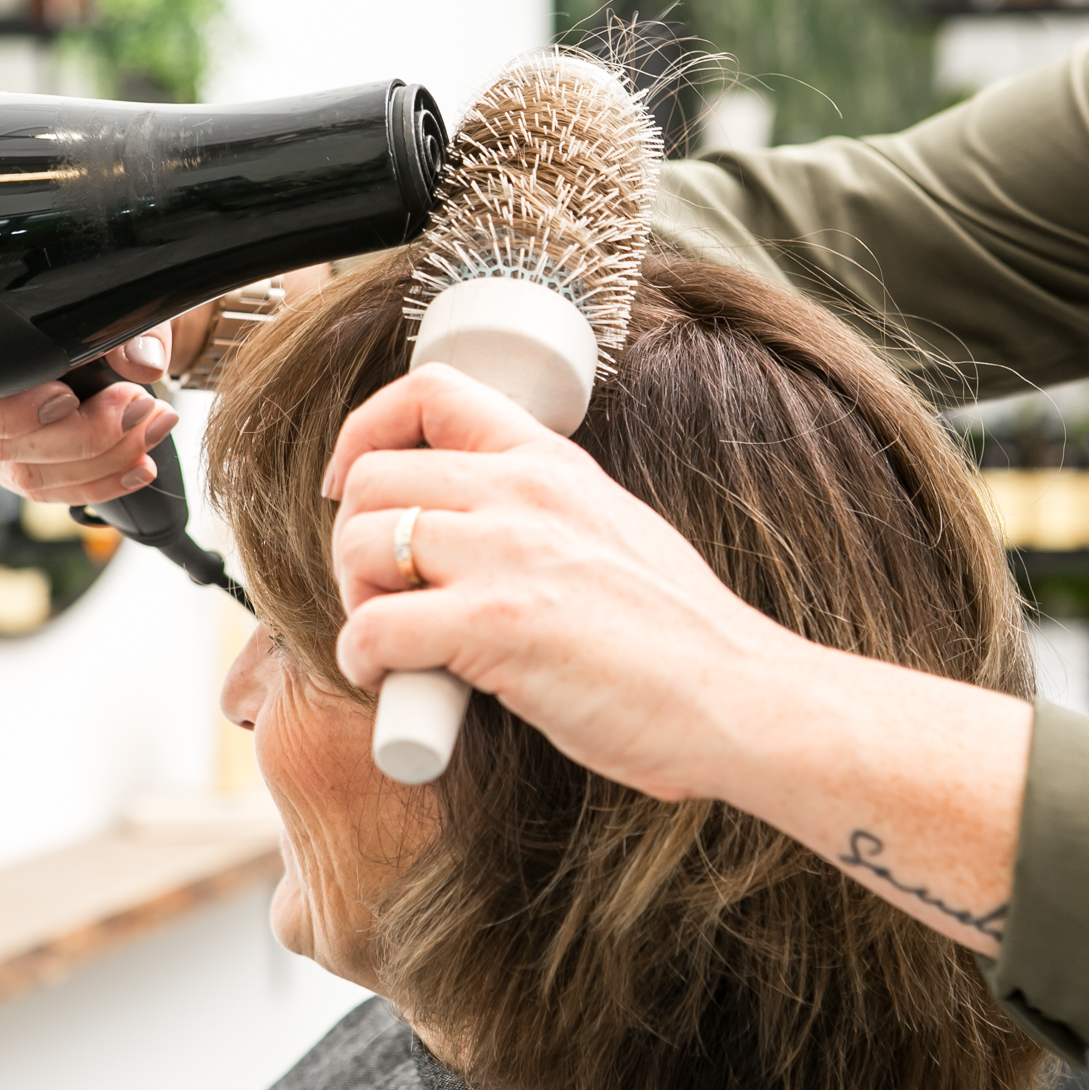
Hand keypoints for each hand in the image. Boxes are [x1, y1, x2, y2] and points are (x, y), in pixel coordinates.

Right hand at [0, 321, 186, 506]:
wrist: (113, 347)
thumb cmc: (102, 324)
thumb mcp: (121, 314)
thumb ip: (134, 332)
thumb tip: (145, 363)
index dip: (16, 408)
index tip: (69, 399)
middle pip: (2, 445)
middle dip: (83, 435)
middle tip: (139, 408)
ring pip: (31, 477)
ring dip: (104, 460)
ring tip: (152, 427)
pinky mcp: (22, 473)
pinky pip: (55, 493)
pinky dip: (104, 484)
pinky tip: (141, 468)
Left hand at [324, 365, 1033, 955]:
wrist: (740, 698)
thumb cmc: (681, 641)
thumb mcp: (614, 532)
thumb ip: (543, 518)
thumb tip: (469, 538)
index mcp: (552, 465)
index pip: (430, 391)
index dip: (364, 432)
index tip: (348, 483)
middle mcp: (524, 493)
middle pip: (373, 479)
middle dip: (355, 543)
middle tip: (382, 595)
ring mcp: (509, 555)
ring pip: (362, 545)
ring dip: (357, 602)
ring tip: (393, 643)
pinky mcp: (495, 627)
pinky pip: (374, 630)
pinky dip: (364, 663)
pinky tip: (397, 684)